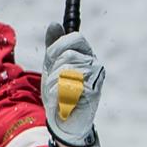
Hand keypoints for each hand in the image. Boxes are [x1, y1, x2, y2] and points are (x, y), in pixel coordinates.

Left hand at [42, 24, 104, 146]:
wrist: (62, 121)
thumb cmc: (58, 92)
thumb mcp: (51, 66)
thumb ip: (53, 46)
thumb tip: (54, 24)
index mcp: (85, 55)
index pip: (75, 37)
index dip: (58, 46)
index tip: (51, 59)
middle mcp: (94, 64)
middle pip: (67, 54)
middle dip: (53, 69)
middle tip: (54, 83)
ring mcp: (95, 79)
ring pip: (66, 69)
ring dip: (53, 83)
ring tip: (57, 93)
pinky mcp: (92, 93)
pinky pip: (67, 85)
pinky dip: (57, 94)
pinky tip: (61, 101)